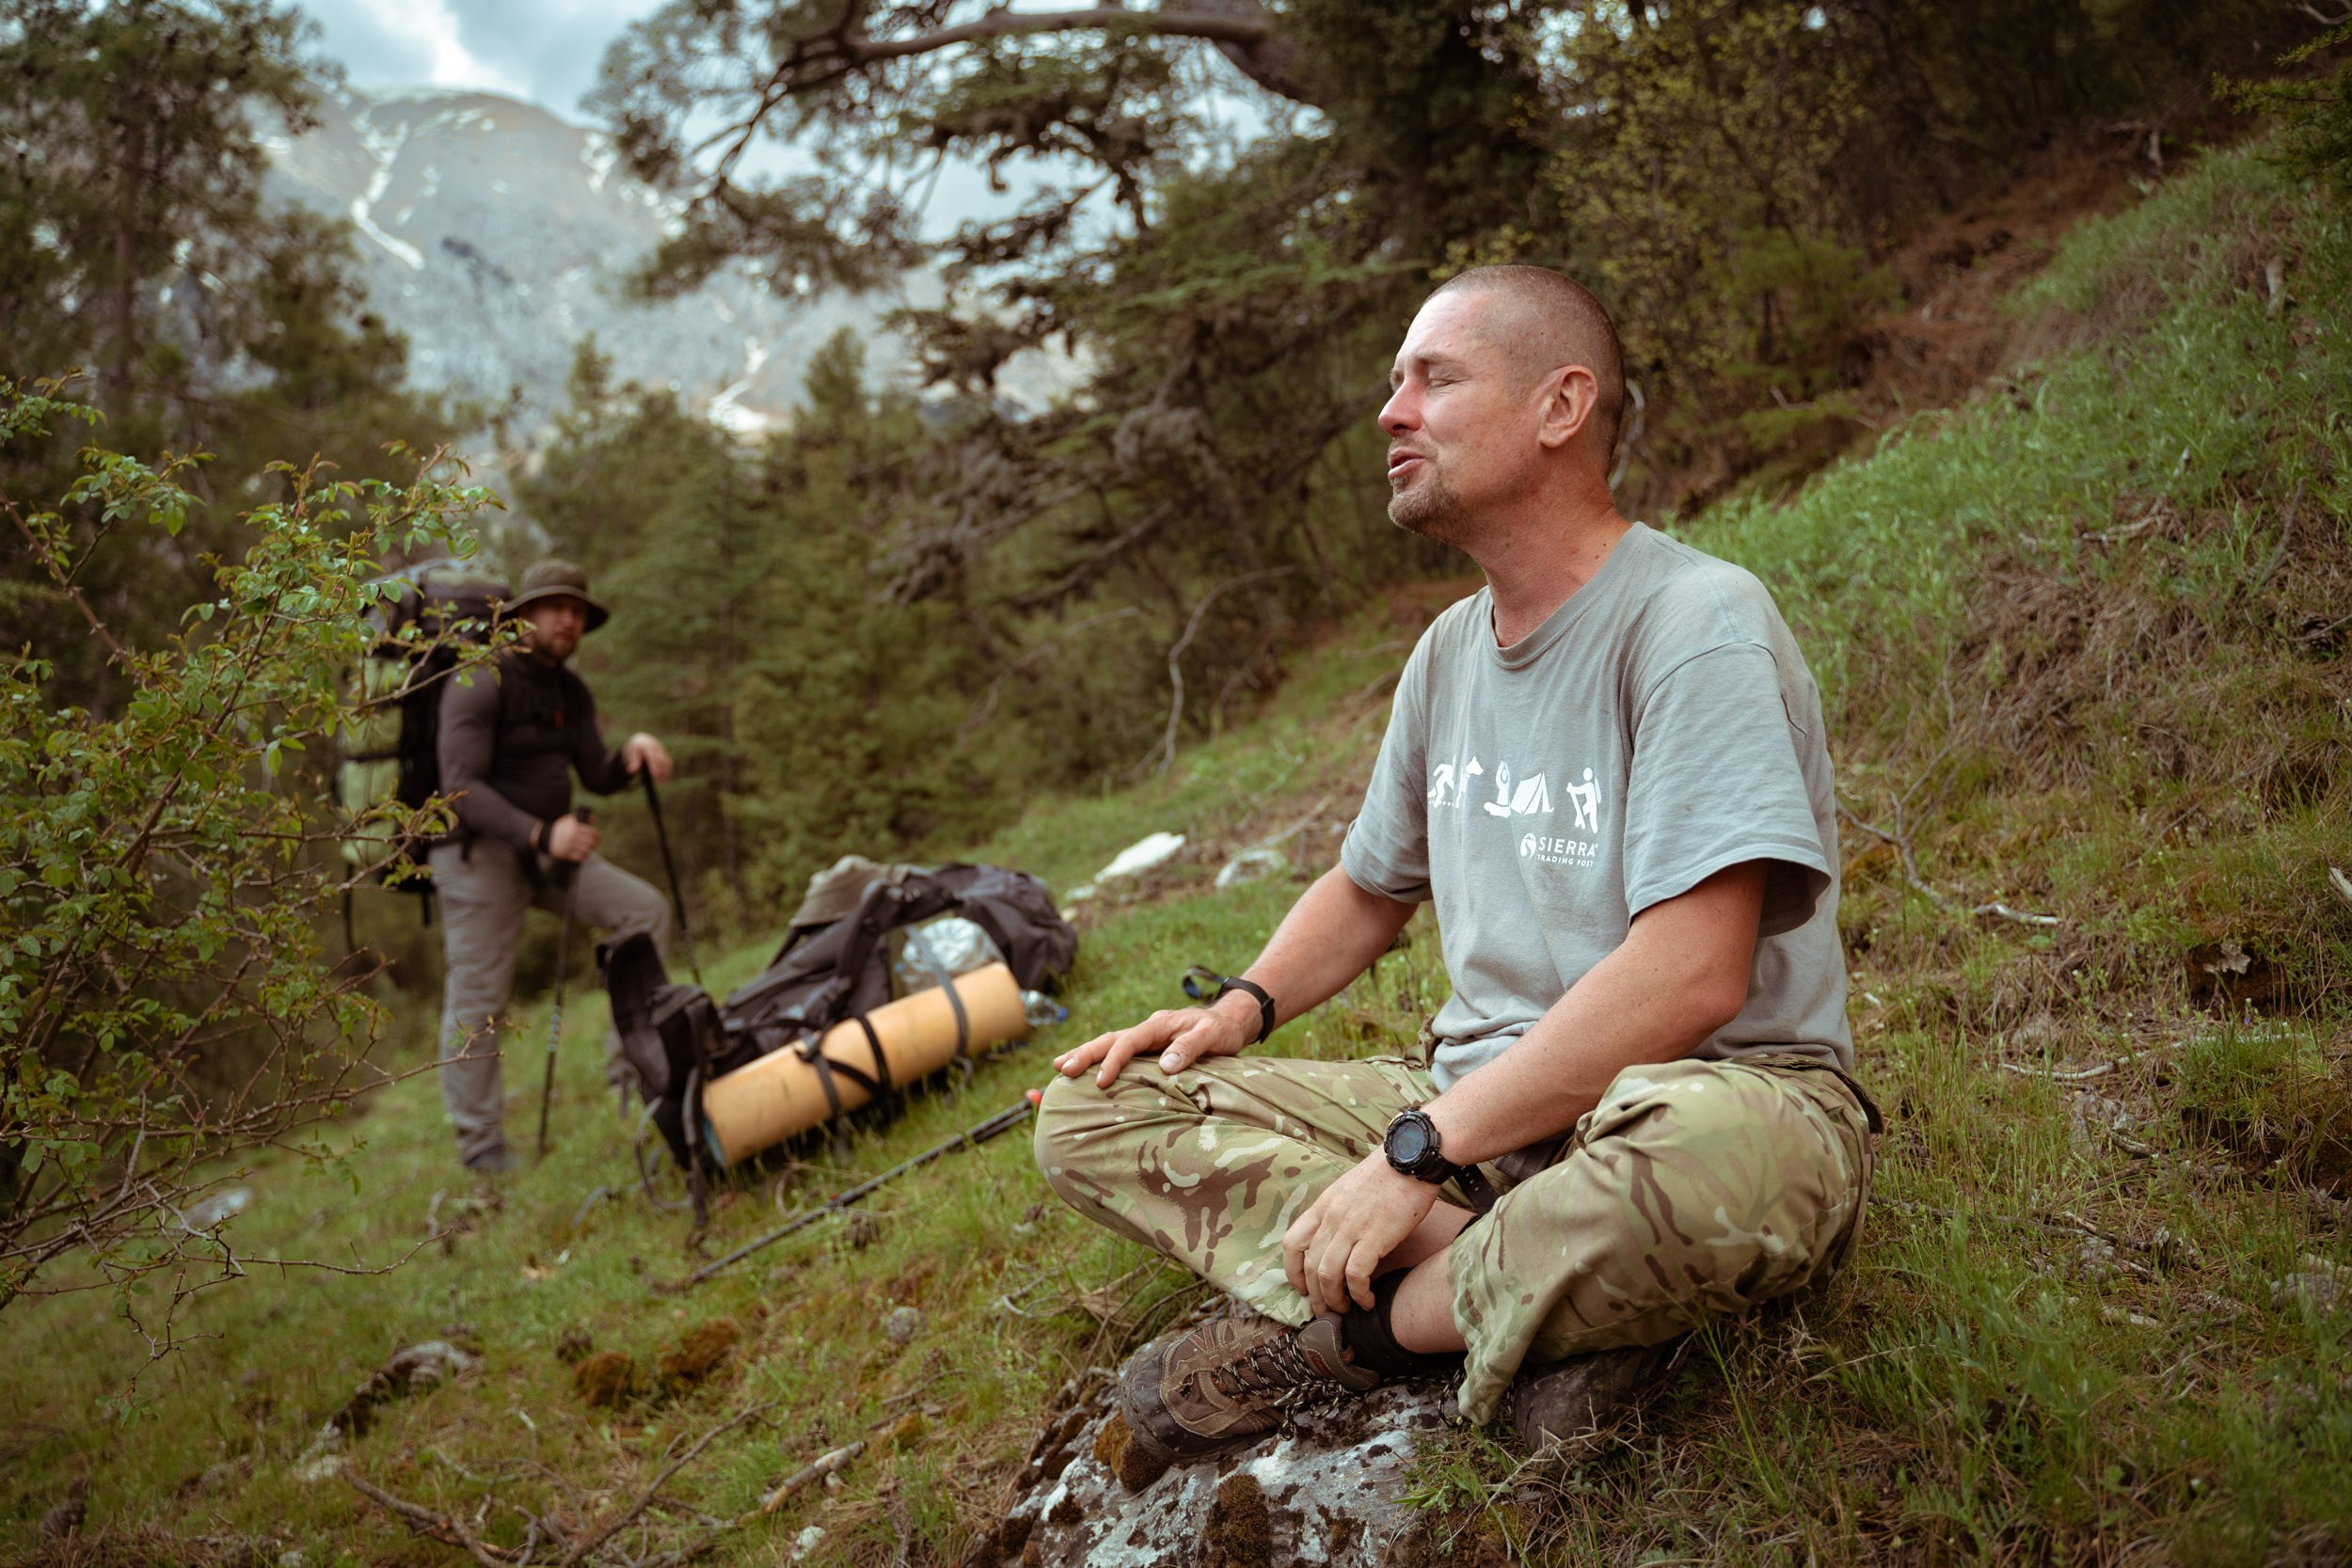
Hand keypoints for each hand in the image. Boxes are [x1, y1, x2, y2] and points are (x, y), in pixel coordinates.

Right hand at [546, 813, 600, 862]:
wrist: (543, 836)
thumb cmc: (559, 827)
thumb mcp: (569, 820)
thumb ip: (582, 820)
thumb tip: (593, 819)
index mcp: (574, 827)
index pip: (592, 833)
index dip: (597, 835)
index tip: (598, 837)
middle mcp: (572, 837)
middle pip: (591, 842)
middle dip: (594, 843)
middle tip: (594, 843)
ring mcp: (569, 846)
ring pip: (586, 850)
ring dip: (589, 850)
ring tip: (589, 848)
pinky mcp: (565, 854)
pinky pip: (579, 857)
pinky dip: (583, 856)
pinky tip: (583, 854)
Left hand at [621, 732, 673, 783]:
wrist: (641, 741)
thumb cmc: (635, 750)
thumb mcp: (630, 755)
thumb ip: (633, 762)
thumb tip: (632, 771)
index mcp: (646, 746)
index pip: (652, 756)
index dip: (654, 766)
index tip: (654, 776)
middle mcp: (655, 746)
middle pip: (661, 759)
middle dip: (661, 770)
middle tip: (659, 781)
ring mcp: (661, 749)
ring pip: (666, 760)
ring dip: (666, 771)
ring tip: (663, 781)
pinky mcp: (665, 752)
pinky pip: (668, 761)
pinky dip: (668, 769)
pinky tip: (666, 777)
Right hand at [1053, 994, 1256, 1088]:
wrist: (1231, 1022)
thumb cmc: (1223, 1031)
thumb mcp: (1212, 1036)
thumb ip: (1190, 1048)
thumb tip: (1165, 1065)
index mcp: (1158, 1024)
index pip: (1129, 1042)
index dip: (1113, 1061)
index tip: (1102, 1082)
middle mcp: (1147, 1029)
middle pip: (1109, 1039)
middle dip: (1084, 1053)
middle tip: (1060, 1068)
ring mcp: (1146, 1038)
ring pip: (1110, 1044)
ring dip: (1086, 1055)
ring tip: (1060, 1067)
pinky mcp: (1149, 1048)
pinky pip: (1120, 1053)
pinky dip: (1101, 1060)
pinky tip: (1087, 1072)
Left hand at [1283, 1151, 1436, 1314]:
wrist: (1411, 1156)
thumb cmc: (1388, 1172)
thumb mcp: (1351, 1188)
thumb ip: (1339, 1212)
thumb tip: (1338, 1238)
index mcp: (1323, 1205)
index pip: (1292, 1243)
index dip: (1293, 1271)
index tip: (1303, 1288)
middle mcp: (1332, 1218)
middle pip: (1309, 1266)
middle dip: (1314, 1296)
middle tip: (1325, 1311)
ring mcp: (1351, 1227)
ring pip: (1327, 1275)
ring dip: (1334, 1299)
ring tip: (1345, 1310)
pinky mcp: (1375, 1236)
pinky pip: (1356, 1275)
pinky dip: (1359, 1294)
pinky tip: (1368, 1301)